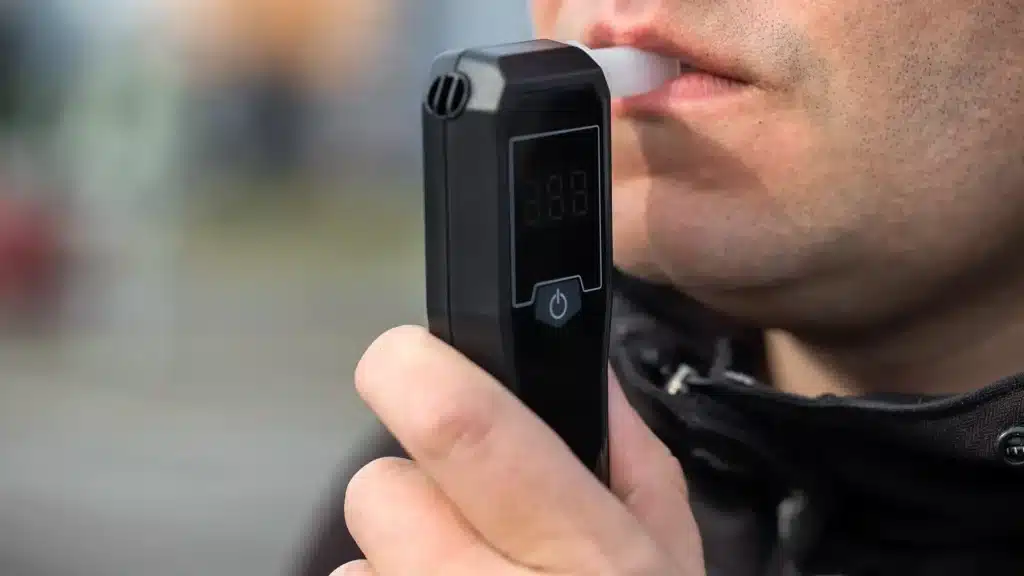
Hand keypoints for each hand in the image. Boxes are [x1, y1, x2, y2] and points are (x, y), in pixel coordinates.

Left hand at [336, 325, 704, 575]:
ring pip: (357, 568)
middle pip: (378, 491)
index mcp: (587, 556)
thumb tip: (578, 371)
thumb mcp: (671, 557)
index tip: (406, 362)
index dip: (413, 371)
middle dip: (411, 490)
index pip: (462, 428)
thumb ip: (630, 457)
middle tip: (463, 520)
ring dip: (401, 572)